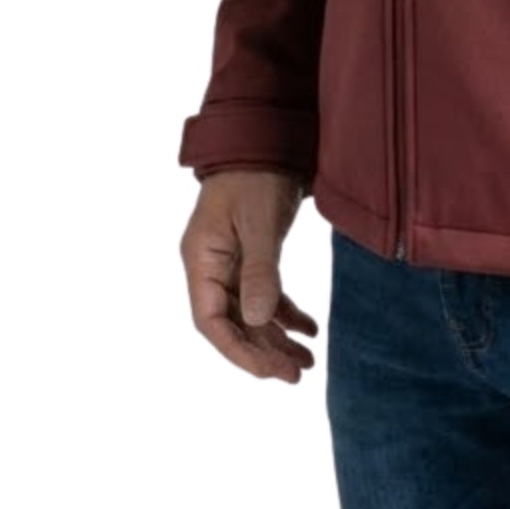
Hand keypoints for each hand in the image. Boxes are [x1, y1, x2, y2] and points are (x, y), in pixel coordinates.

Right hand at [180, 168, 318, 380]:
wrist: (265, 134)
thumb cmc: (255, 173)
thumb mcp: (260, 220)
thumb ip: (260, 269)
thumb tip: (257, 320)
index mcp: (200, 260)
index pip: (210, 321)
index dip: (238, 351)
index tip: (271, 371)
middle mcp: (211, 266)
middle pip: (232, 324)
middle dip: (262, 352)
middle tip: (298, 374)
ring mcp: (231, 262)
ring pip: (250, 314)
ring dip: (276, 339)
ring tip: (307, 362)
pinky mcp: (252, 254)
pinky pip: (266, 295)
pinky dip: (286, 313)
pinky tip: (309, 329)